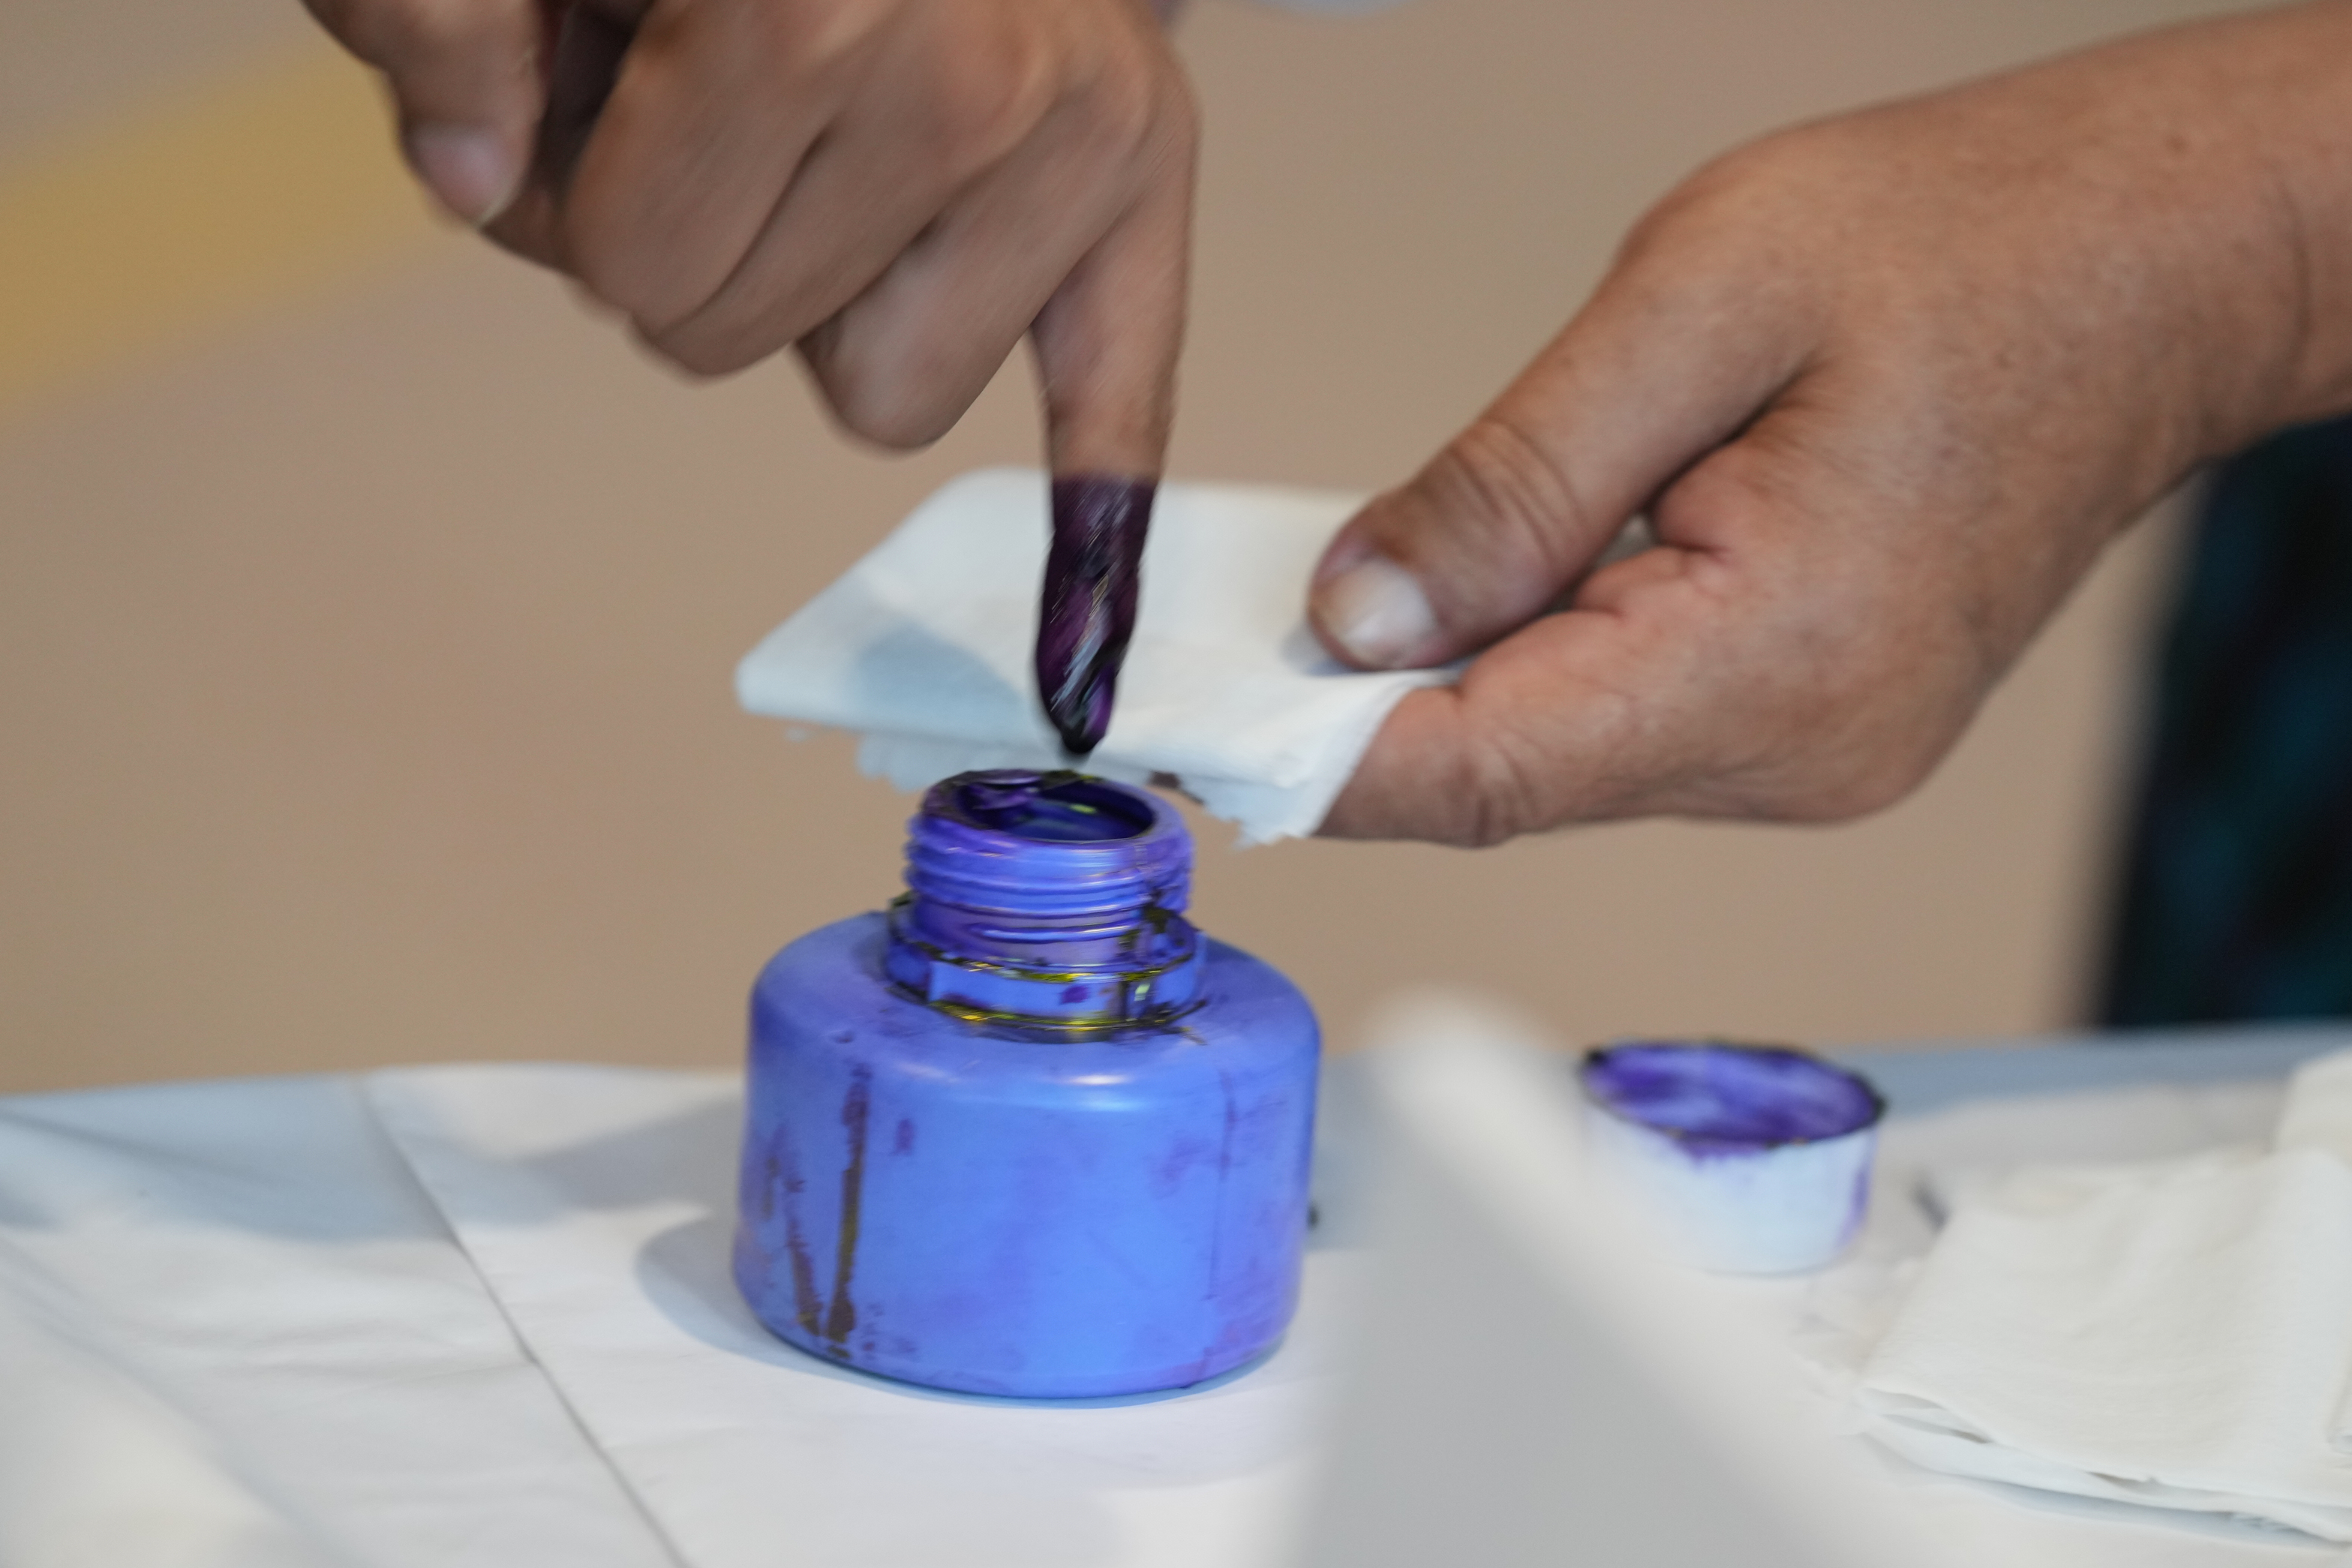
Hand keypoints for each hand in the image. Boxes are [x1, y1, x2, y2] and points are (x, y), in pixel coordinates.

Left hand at [302, 0, 1193, 472]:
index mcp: (803, 10)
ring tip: (834, 154)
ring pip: (886, 400)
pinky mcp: (1145, 184)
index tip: (609, 107)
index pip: (637, 274)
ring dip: (828, 312)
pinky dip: (1094, 527)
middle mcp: (971, 77)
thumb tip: (472, 182)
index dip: (590, 216)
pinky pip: (1120, 404)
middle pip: (740, 342)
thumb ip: (438, 21)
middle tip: (721, 117)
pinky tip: (1073, 662)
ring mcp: (1077, 133)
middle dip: (699, 256)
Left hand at [1309, 3, 2351, 844]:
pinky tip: (1485, 584)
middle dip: (1356, 713)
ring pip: (1558, 758)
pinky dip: (1528, 666)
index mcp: (1775, 664)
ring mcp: (1813, 756)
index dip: (1313, 761)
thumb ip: (1510, 479)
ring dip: (1442, 683)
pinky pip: (1620, 725)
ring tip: (1354, 584)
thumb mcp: (1697, 306)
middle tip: (1228, 630)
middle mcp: (1798, 754)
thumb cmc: (1958, 247)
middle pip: (1506, 781)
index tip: (1182, 728)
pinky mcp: (1810, 726)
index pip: (1482, 775)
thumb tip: (1355, 614)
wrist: (2150, 267)